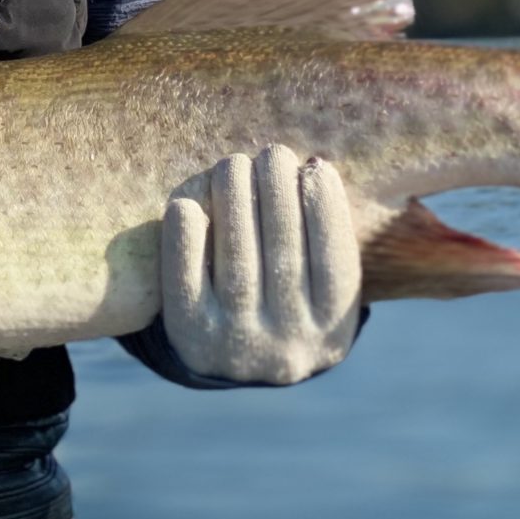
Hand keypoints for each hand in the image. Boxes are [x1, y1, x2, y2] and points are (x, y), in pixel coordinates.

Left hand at [159, 145, 360, 385]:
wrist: (232, 365)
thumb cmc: (284, 300)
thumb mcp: (319, 288)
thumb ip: (324, 239)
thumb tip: (314, 168)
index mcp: (331, 330)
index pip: (334, 262)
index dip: (326, 207)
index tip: (315, 165)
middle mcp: (288, 341)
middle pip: (283, 253)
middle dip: (278, 191)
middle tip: (272, 154)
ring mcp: (238, 342)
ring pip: (236, 260)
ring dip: (234, 200)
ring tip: (234, 164)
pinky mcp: (191, 335)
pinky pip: (185, 281)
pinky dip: (185, 238)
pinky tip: (187, 204)